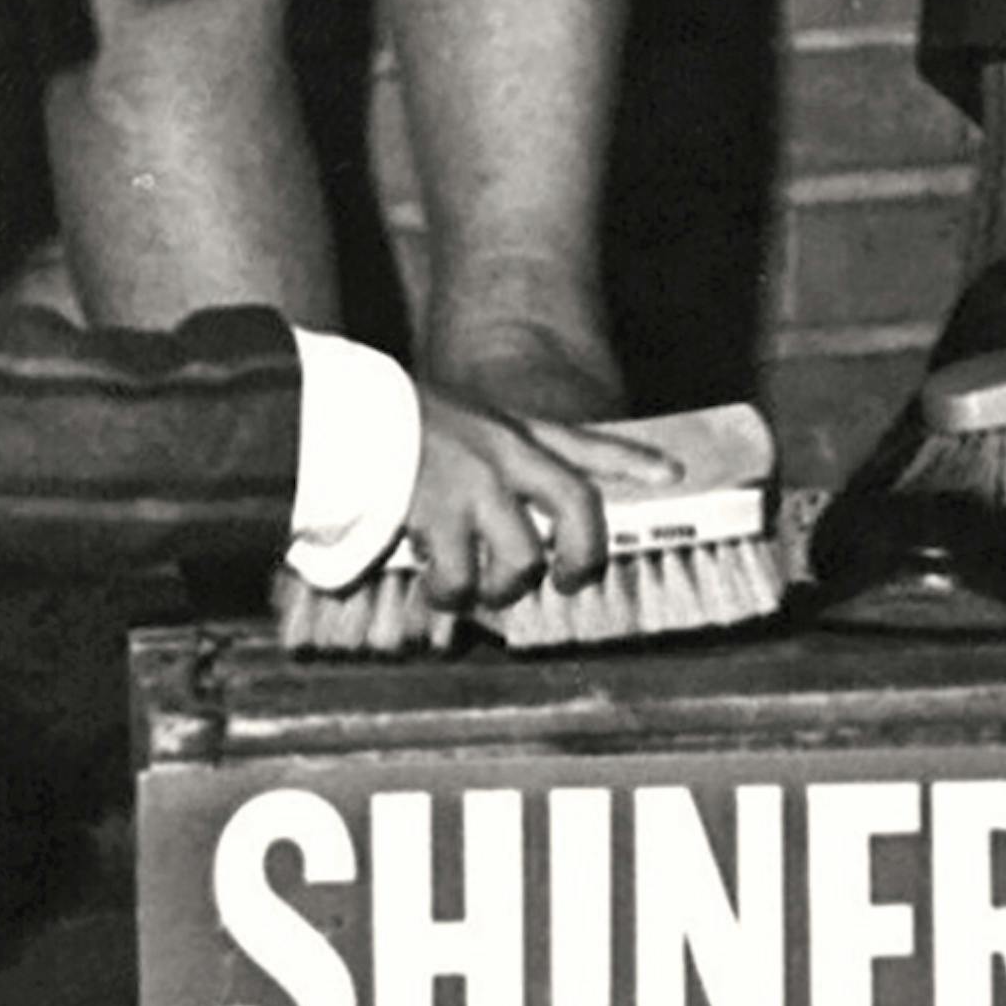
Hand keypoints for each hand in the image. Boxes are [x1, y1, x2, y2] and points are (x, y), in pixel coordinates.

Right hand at [401, 399, 666, 613]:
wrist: (335, 410)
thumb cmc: (384, 420)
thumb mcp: (450, 421)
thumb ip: (484, 453)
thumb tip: (504, 506)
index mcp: (507, 429)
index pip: (582, 438)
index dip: (630, 457)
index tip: (670, 471)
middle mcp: (503, 452)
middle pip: (579, 507)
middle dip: (583, 556)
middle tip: (567, 580)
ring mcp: (475, 484)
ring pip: (521, 559)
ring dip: (500, 588)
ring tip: (475, 590)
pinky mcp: (439, 515)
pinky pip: (460, 578)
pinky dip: (446, 595)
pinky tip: (431, 588)